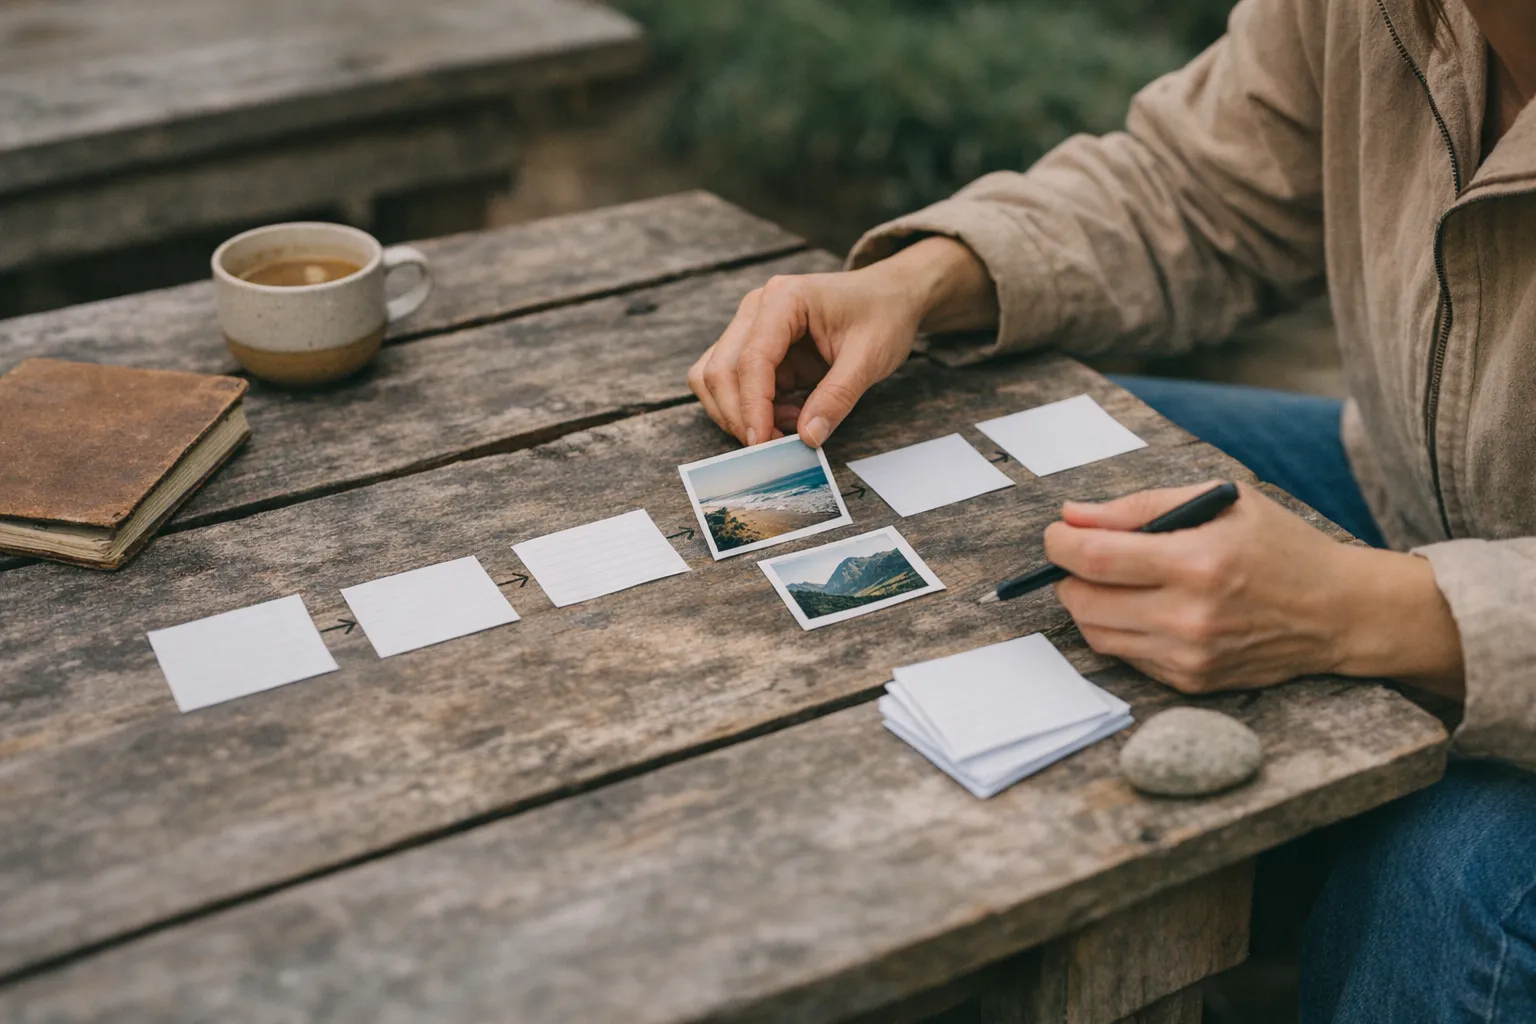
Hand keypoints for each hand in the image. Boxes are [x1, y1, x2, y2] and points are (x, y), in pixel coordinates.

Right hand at [687, 237, 996, 447]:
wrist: (890, 297)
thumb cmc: (883, 315)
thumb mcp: (869, 358)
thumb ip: (837, 397)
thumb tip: (807, 438)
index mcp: (784, 299)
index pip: (751, 359)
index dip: (752, 407)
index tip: (762, 443)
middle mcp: (757, 309)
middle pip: (721, 370)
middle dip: (740, 416)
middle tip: (774, 447)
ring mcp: (751, 327)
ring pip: (715, 378)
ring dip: (740, 413)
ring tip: (788, 425)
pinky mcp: (756, 348)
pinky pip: (733, 384)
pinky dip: (751, 409)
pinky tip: (788, 415)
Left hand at [1043, 481, 1464, 694]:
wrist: (1338, 612)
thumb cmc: (1280, 547)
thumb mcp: (1222, 501)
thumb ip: (1141, 507)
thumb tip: (1074, 516)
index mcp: (1198, 563)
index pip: (1096, 559)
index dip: (1060, 544)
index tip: (1057, 534)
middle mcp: (1190, 616)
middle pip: (1085, 602)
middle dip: (1068, 576)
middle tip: (1080, 557)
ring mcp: (1190, 656)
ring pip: (1098, 634)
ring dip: (1088, 605)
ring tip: (1111, 581)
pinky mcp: (1191, 681)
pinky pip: (1126, 656)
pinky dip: (1120, 630)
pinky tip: (1144, 608)